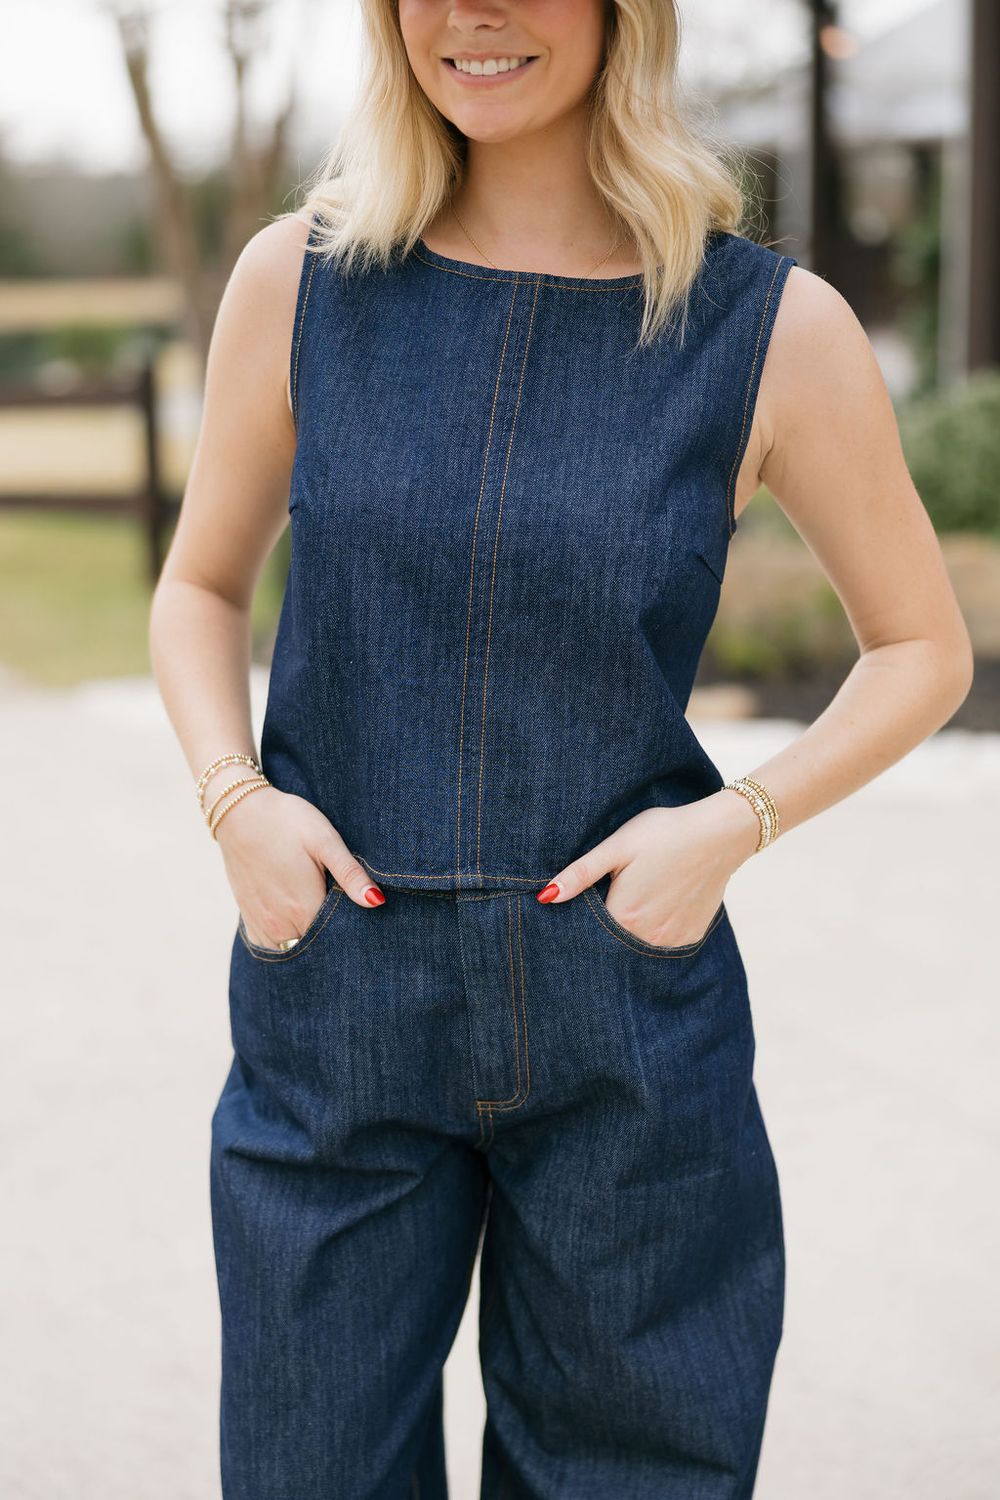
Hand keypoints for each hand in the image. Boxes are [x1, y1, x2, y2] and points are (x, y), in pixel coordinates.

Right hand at [211, 782, 385, 948]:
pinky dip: (283, 940)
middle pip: (316, 945)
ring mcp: (263, 923)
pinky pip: (269, 946)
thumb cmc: (287, 821)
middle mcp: (282, 924)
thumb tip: (376, 901)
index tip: (358, 912)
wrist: (240, 811)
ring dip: (306, 939)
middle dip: (331, 936)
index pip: (337, 936)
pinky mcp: (249, 917)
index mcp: (305, 907)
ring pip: (293, 948)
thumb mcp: (325, 841)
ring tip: (317, 913)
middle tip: (337, 906)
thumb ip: (350, 874)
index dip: (352, 927)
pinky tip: (294, 922)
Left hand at [535, 791, 760, 946]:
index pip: (588, 930)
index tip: (588, 898)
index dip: (582, 916)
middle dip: (606, 924)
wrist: (720, 833)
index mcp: (624, 916)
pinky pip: (663, 941)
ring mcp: (671, 940)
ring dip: (632, 928)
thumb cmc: (664, 833)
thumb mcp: (617, 847)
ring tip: (640, 895)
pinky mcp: (689, 937)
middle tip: (619, 891)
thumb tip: (544, 898)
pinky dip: (656, 928)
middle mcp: (647, 937)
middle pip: (613, 939)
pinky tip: (660, 902)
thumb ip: (580, 875)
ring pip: (638, 942)